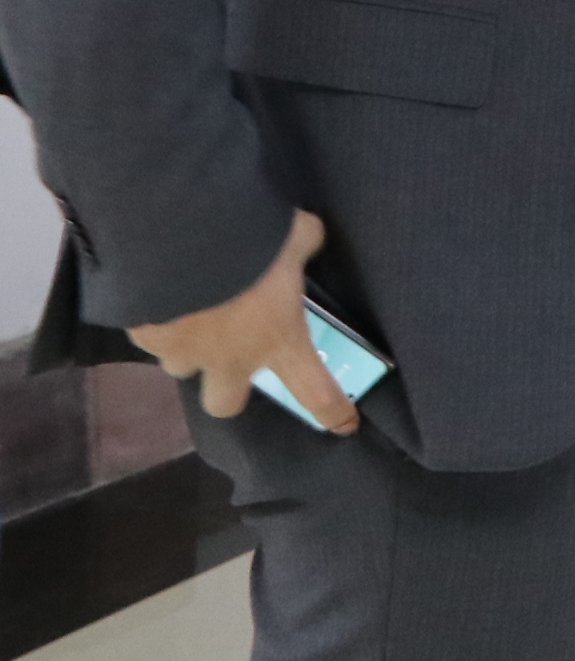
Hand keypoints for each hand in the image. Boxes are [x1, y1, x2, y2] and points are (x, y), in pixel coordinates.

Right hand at [131, 209, 350, 431]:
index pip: (314, 389)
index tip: (343, 425)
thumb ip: (305, 245)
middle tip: (232, 357)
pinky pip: (152, 335)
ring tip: (193, 310)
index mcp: (279, 341)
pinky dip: (158, 319)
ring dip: (189, 346)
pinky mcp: (145, 337)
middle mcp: (229, 360)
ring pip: (182, 367)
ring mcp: (182, 353)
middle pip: (224, 404)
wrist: (180, 239)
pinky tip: (164, 293)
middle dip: (227, 387)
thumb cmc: (254, 245)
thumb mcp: (297, 236)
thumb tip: (308, 238)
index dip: (331, 410)